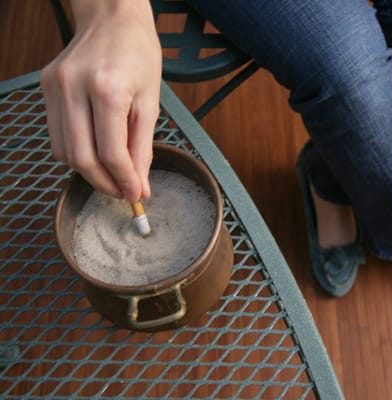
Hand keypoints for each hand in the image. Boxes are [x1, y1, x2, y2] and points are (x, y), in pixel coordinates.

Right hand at [41, 0, 161, 200]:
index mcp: (107, 90)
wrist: (112, 18)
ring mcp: (54, 87)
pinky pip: (57, 135)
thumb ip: (143, 148)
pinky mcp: (45, 88)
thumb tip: (139, 187)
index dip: (124, 181)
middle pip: (81, 157)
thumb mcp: (150, 102)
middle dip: (104, 183)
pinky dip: (76, 153)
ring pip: (64, 151)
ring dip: (88, 172)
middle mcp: (74, 88)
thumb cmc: (139, 56)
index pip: (111, 152)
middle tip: (122, 192)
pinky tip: (96, 153)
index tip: (136, 195)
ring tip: (112, 175)